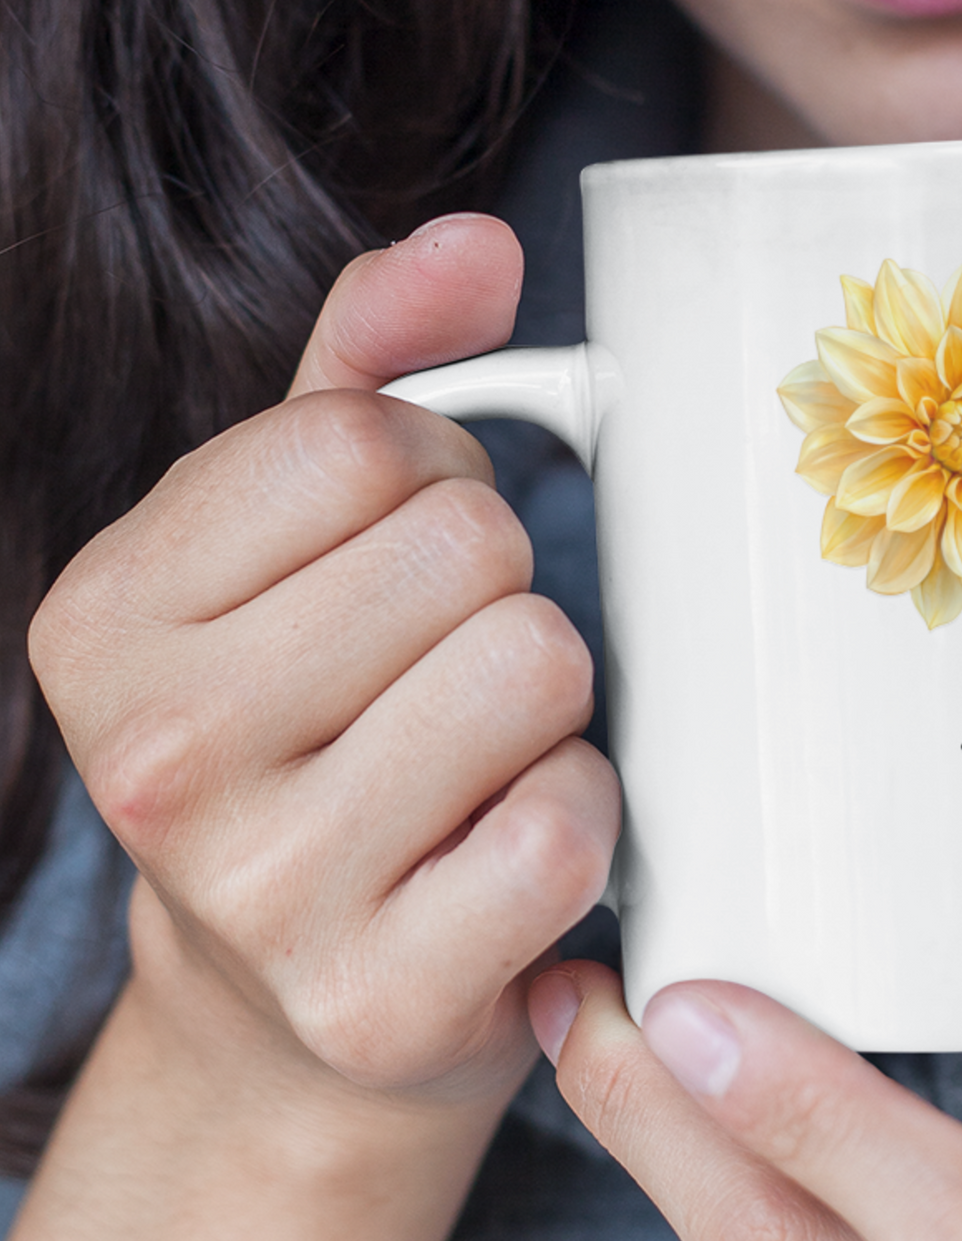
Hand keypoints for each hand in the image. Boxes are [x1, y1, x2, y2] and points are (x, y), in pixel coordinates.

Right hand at [23, 215, 618, 1237]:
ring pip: (536, 667)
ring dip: (545, 698)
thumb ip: (371, 362)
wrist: (294, 998)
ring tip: (475, 751)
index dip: (432, 477)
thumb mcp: (290, 535)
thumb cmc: (310, 726)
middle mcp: (157, 757)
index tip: (401, 557)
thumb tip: (479, 243)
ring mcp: (263, 893)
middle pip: (468, 548)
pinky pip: (568, 822)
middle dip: (495, 589)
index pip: (363, 441)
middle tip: (443, 667)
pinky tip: (502, 846)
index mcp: (107, 618)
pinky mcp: (381, 998)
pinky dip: (575, 814)